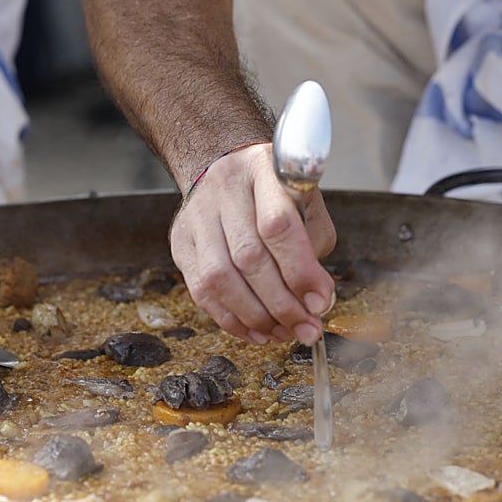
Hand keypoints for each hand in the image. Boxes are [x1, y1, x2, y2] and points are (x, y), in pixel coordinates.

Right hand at [170, 143, 335, 345]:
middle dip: (282, 304)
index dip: (299, 271)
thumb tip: (315, 302)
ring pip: (219, 279)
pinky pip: (201, 291)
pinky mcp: (180, 242)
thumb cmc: (276, 193)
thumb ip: (313, 248)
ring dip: (256, 317)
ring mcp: (196, 216)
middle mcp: (224, 189)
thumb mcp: (307, 204)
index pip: (277, 225)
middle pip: (248, 257)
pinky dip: (231, 320)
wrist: (226, 168)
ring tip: (284, 333)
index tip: (320, 303)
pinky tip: (257, 332)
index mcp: (263, 170)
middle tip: (307, 329)